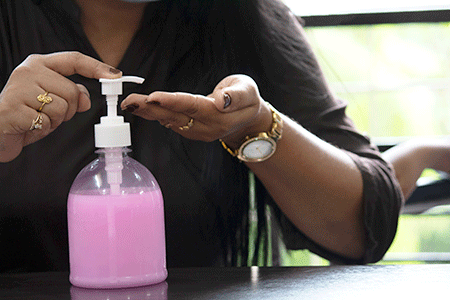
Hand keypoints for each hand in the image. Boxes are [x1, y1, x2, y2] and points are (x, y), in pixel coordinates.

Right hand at [0, 51, 121, 161]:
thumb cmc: (26, 114)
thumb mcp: (52, 101)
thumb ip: (72, 94)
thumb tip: (86, 98)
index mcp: (39, 64)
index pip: (74, 59)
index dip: (97, 67)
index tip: (115, 75)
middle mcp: (28, 71)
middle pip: (73, 91)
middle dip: (68, 109)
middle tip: (49, 113)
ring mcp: (19, 87)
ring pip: (63, 107)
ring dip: (55, 120)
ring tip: (38, 118)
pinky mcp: (14, 107)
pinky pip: (47, 121)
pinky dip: (43, 128)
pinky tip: (29, 124)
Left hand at [121, 74, 272, 147]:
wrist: (248, 118)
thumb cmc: (247, 99)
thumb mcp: (248, 90)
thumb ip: (236, 96)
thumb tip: (221, 100)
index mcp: (220, 116)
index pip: (193, 107)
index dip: (173, 102)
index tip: (153, 97)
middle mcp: (207, 128)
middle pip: (176, 117)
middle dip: (151, 108)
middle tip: (131, 101)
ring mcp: (199, 132)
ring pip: (171, 121)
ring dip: (150, 113)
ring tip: (131, 103)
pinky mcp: (193, 132)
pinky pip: (173, 123)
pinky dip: (157, 116)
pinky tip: (144, 109)